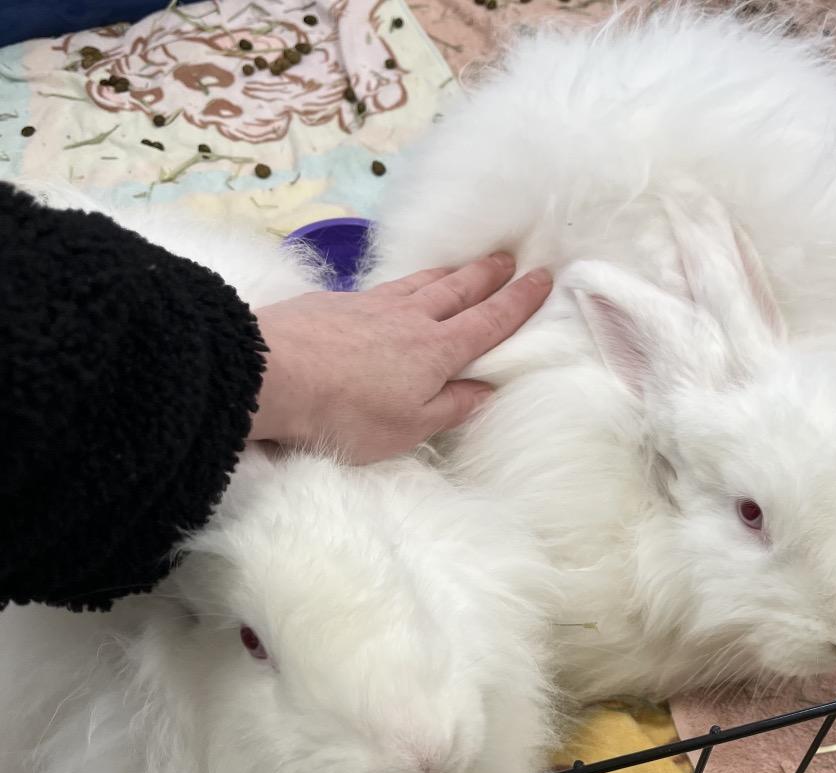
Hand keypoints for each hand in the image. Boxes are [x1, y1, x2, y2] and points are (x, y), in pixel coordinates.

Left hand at [250, 253, 551, 462]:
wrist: (273, 374)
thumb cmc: (345, 412)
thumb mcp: (408, 428)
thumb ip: (450, 407)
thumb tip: (484, 391)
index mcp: (436, 352)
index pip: (488, 322)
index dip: (517, 302)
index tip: (541, 280)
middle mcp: (411, 319)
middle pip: (459, 290)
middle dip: (488, 276)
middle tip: (509, 259)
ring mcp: (373, 305)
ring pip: (423, 282)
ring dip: (451, 273)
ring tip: (467, 265)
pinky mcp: (338, 302)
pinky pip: (386, 286)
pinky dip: (407, 281)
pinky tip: (402, 286)